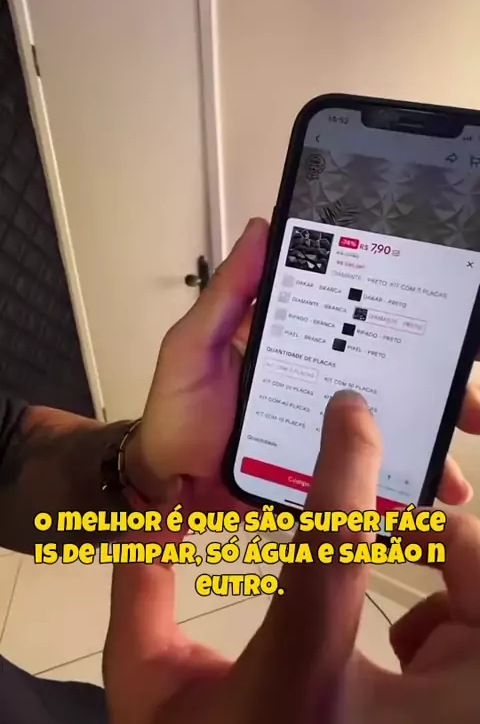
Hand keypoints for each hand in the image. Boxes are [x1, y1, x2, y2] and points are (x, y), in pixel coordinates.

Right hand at [105, 394, 479, 723]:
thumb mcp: (148, 691)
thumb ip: (142, 595)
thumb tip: (157, 511)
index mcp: (298, 684)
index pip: (333, 554)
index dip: (344, 471)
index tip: (350, 410)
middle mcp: (384, 716)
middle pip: (471, 580)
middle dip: (451, 541)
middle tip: (411, 534)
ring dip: (462, 591)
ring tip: (410, 618)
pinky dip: (463, 639)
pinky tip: (415, 664)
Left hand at [126, 217, 477, 516]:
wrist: (167, 487)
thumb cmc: (178, 410)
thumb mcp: (193, 345)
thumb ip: (227, 295)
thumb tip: (262, 229)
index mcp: (296, 337)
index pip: (356, 315)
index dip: (399, 315)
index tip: (445, 319)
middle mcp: (320, 375)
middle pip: (389, 372)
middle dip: (438, 386)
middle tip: (469, 405)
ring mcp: (325, 423)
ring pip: (389, 422)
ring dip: (428, 439)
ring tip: (453, 470)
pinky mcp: (324, 465)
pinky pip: (368, 467)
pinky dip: (399, 478)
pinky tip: (426, 494)